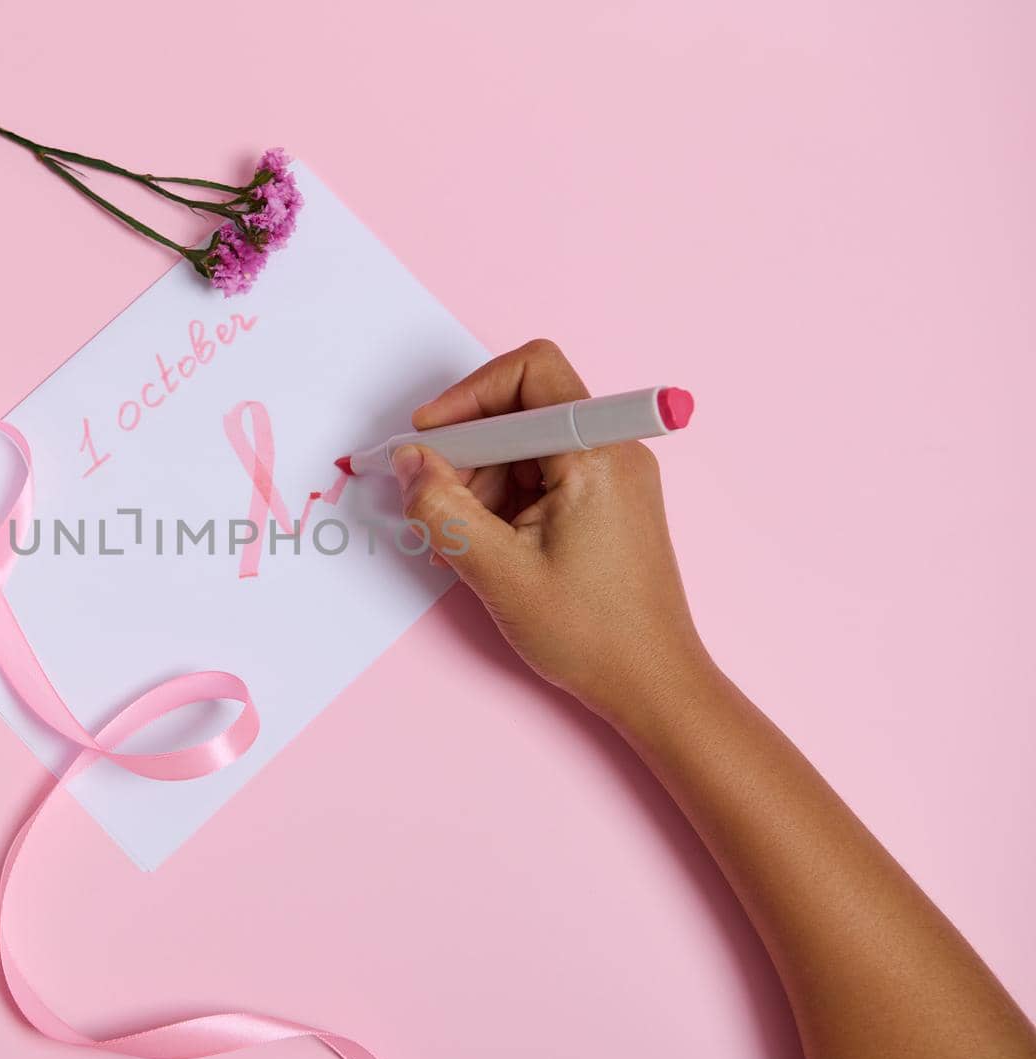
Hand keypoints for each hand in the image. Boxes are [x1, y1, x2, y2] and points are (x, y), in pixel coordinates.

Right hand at [396, 340, 710, 720]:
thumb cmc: (591, 634)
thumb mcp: (497, 571)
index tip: (429, 438)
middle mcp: (613, 452)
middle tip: (434, 504)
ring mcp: (613, 477)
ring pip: (524, 447)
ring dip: (479, 483)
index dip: (468, 396)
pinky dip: (503, 501)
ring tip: (460, 541)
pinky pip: (541, 476)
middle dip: (467, 452)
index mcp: (595, 455)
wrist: (652, 684)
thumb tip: (408, 463)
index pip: (530, 371)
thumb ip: (442, 509)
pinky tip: (485, 545)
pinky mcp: (606, 502)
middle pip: (521, 411)